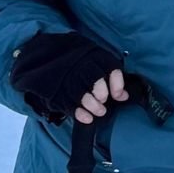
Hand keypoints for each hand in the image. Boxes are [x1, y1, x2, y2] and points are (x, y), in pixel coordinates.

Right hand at [9, 31, 129, 124]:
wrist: (48, 54)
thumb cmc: (81, 62)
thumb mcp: (96, 61)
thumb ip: (111, 77)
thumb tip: (125, 96)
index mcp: (94, 54)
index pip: (110, 66)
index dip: (117, 83)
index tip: (119, 95)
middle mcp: (80, 64)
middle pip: (95, 79)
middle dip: (102, 94)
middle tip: (103, 101)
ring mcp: (67, 77)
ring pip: (82, 93)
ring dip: (93, 106)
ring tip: (99, 112)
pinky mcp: (56, 91)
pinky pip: (69, 104)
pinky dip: (79, 113)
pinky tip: (87, 118)